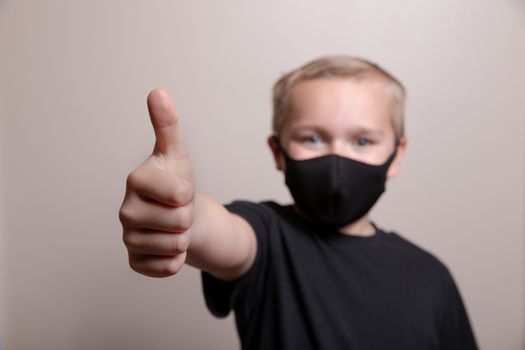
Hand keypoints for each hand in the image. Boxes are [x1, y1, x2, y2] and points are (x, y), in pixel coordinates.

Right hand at [119, 89, 194, 276]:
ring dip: (183, 237)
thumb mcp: (176, 152)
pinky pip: (168, 268)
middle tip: (177, 209)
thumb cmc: (177, 183)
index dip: (188, 192)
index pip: (180, 193)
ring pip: (176, 245)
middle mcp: (126, 210)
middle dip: (187, 216)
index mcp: (136, 180)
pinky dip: (177, 259)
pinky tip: (167, 244)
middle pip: (180, 221)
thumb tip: (158, 91)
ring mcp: (129, 238)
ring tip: (173, 225)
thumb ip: (167, 124)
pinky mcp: (135, 261)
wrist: (179, 215)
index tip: (178, 188)